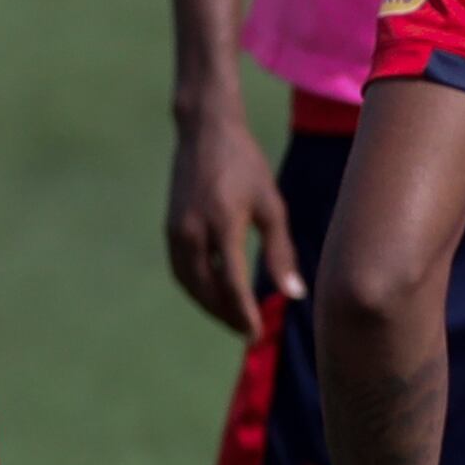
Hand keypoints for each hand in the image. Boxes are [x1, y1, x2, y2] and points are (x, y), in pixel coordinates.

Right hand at [165, 97, 296, 336]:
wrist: (204, 131)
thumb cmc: (246, 166)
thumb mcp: (271, 205)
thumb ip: (281, 251)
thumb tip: (294, 294)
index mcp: (224, 222)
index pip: (232, 282)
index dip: (243, 312)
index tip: (255, 333)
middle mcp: (194, 229)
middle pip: (207, 289)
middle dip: (227, 315)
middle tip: (248, 331)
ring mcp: (177, 229)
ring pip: (190, 283)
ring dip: (210, 306)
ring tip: (233, 319)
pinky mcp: (169, 227)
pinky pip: (180, 270)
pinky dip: (196, 288)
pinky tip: (214, 295)